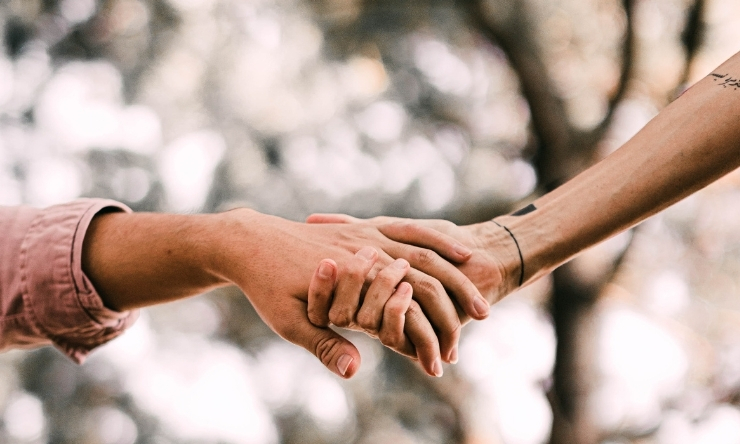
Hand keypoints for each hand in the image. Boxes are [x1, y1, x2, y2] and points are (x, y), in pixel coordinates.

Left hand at [213, 209, 485, 373]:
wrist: (247, 240)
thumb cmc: (266, 284)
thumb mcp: (289, 321)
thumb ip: (325, 344)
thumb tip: (357, 371)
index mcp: (355, 271)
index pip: (408, 294)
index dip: (431, 324)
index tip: (450, 349)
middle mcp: (367, 247)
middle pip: (425, 265)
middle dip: (457, 290)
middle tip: (484, 313)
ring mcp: (367, 234)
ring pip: (424, 244)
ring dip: (454, 264)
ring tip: (476, 284)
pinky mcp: (363, 229)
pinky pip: (410, 228)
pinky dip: (437, 238)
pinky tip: (455, 252)